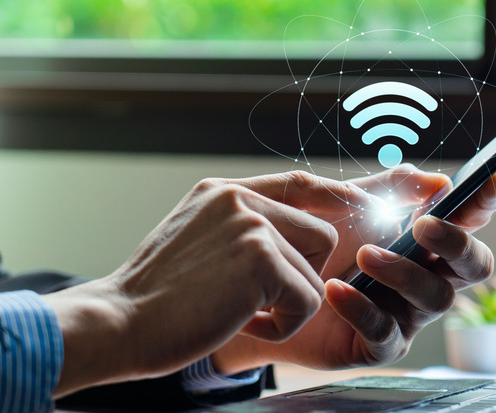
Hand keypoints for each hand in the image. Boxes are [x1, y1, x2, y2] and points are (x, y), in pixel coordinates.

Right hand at [44, 171, 376, 396]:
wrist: (119, 322)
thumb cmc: (158, 296)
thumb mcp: (197, 239)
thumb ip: (240, 227)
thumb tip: (293, 233)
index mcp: (224, 191)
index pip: (299, 182)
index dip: (338, 196)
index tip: (364, 206)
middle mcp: (240, 198)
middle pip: (322, 234)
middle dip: (303, 276)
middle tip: (261, 301)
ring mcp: (251, 225)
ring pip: (316, 273)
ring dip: (289, 306)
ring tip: (243, 315)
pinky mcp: (261, 259)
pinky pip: (309, 299)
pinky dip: (284, 325)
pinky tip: (245, 325)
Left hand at [212, 165, 495, 371]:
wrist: (267, 283)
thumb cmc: (318, 242)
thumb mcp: (352, 205)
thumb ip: (391, 189)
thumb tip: (436, 180)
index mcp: (427, 239)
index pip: (471, 221)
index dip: (484, 203)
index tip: (488, 182)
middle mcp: (428, 276)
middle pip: (474, 266)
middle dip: (457, 243)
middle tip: (423, 224)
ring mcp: (408, 313)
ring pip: (436, 298)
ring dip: (405, 273)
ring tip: (365, 255)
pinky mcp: (379, 345)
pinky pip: (385, 333)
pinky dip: (363, 308)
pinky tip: (336, 288)